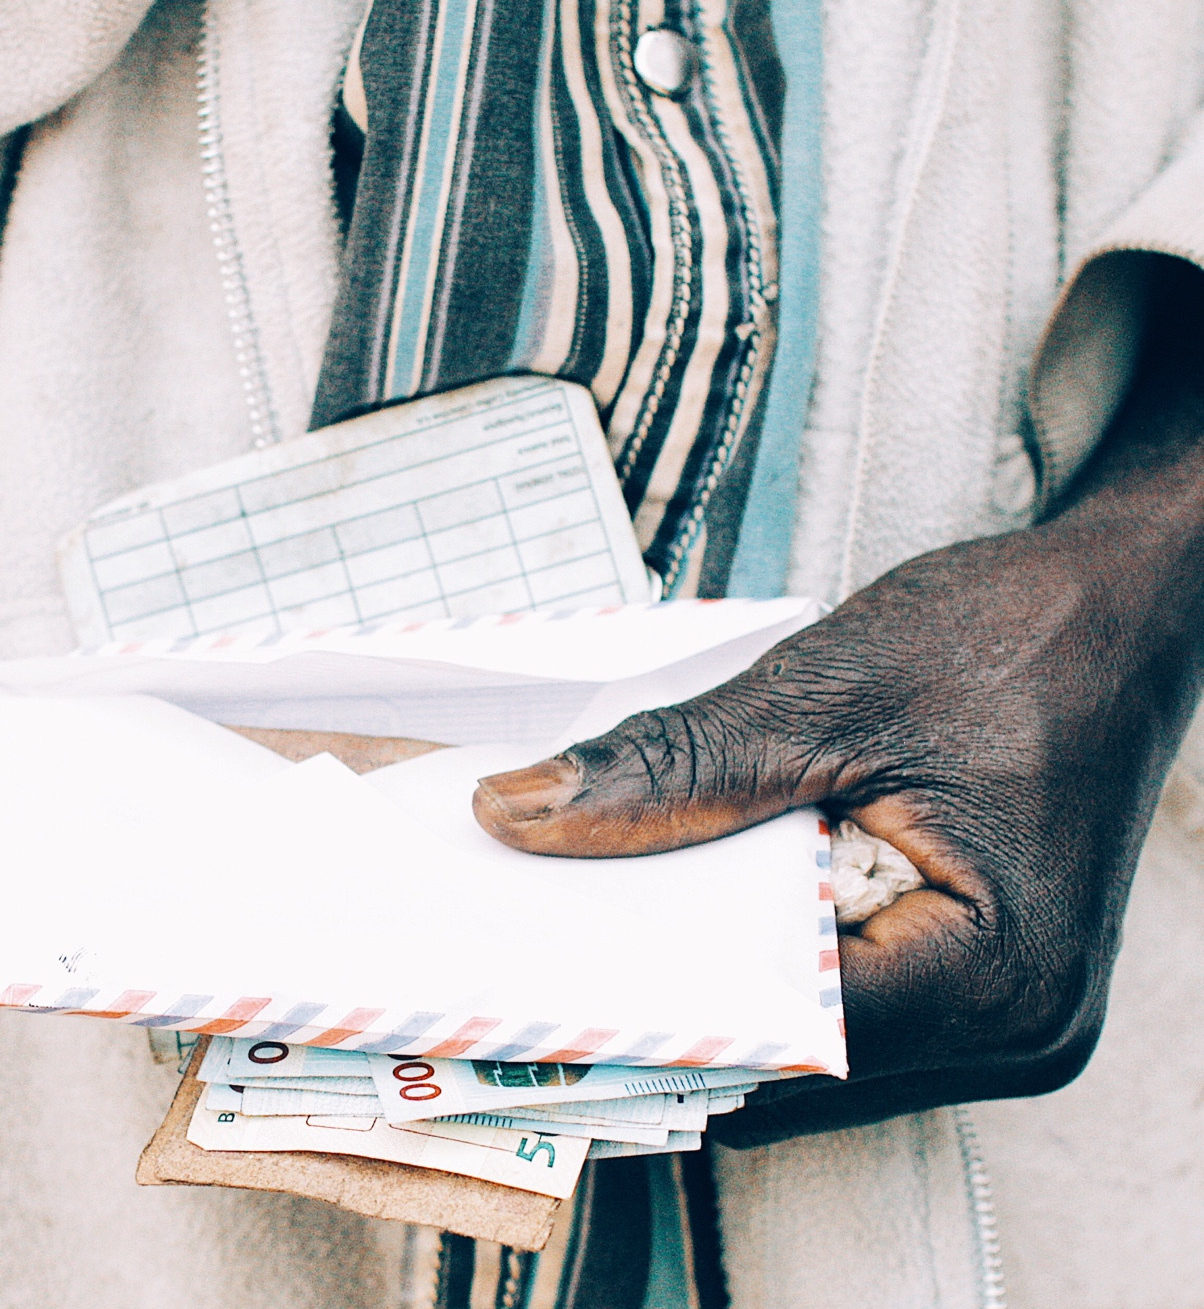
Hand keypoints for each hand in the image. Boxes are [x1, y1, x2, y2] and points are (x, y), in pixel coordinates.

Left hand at [472, 258, 1203, 1141]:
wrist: (1126, 605)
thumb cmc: (1016, 637)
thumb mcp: (824, 694)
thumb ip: (672, 770)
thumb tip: (520, 818)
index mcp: (995, 974)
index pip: (781, 1034)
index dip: (652, 1003)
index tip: (537, 976)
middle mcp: (1016, 1027)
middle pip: (795, 1052)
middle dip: (678, 994)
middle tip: (551, 941)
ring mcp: (1009, 1014)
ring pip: (818, 1035)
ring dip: (724, 976)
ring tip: (617, 912)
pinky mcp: (989, 979)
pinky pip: (855, 997)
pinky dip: (777, 955)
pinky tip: (712, 898)